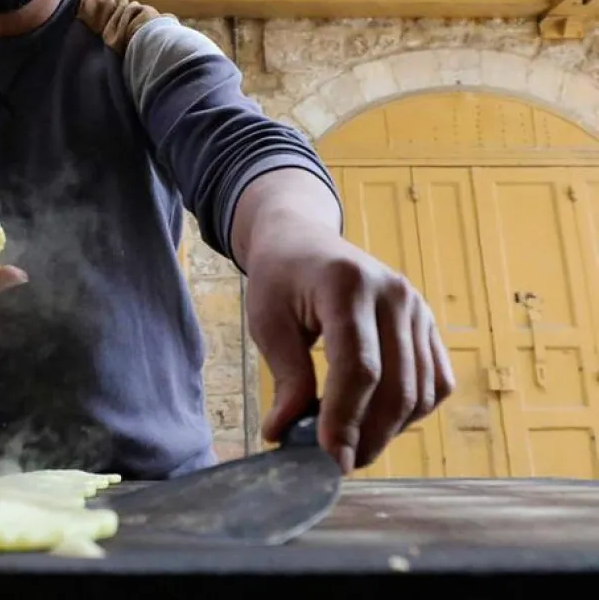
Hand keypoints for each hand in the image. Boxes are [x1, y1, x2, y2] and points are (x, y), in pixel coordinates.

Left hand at [246, 230, 453, 473]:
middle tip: (340, 463)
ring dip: (391, 430)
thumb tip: (282, 434)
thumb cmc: (280, 279)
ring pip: (422, 391)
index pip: (358, 367)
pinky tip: (378, 419)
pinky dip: (413, 411)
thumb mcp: (268, 322)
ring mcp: (419, 308)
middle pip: (397, 386)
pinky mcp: (429, 324)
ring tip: (353, 445)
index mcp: (348, 286)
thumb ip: (286, 378)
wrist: (304, 241)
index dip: (345, 418)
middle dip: (369, 435)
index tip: (329, 458)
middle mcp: (395, 295)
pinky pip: (437, 382)